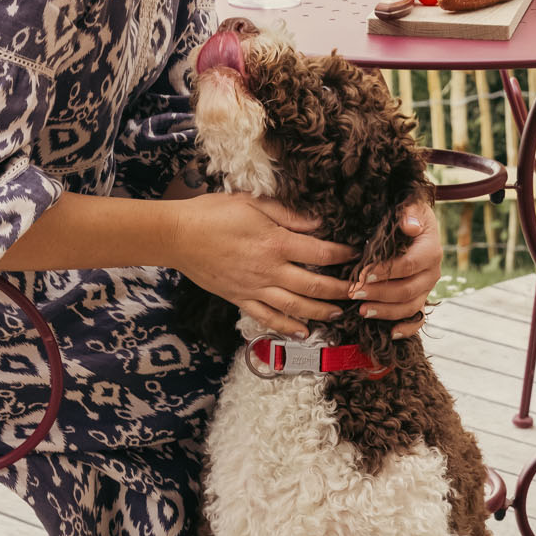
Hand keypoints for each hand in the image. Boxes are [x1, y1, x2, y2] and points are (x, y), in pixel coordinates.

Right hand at [170, 193, 353, 338]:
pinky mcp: (240, 299)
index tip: (356, 253)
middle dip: (340, 289)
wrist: (177, 236)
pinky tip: (303, 332)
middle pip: (315, 285)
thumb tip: (318, 222)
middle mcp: (269, 270)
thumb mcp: (253, 203)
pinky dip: (287, 327)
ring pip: (296, 306)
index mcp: (276, 242)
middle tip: (358, 291)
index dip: (343, 254)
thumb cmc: (213, 213)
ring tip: (339, 313)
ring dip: (321, 312)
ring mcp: (254, 288)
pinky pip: (267, 318)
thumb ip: (288, 214)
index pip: (321, 252)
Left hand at [350, 200, 441, 336]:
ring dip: (386, 312)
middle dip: (379, 294)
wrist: (416, 224)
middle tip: (354, 293)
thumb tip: (409, 225)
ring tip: (361, 311)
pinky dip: (406, 328)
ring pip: (409, 307)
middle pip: (407, 290)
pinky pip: (418, 319)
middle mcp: (432, 272)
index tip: (364, 273)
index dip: (386, 271)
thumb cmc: (408, 215)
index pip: (409, 265)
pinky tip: (390, 333)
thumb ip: (409, 212)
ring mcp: (426, 288)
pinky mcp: (420, 298)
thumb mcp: (410, 205)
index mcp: (430, 250)